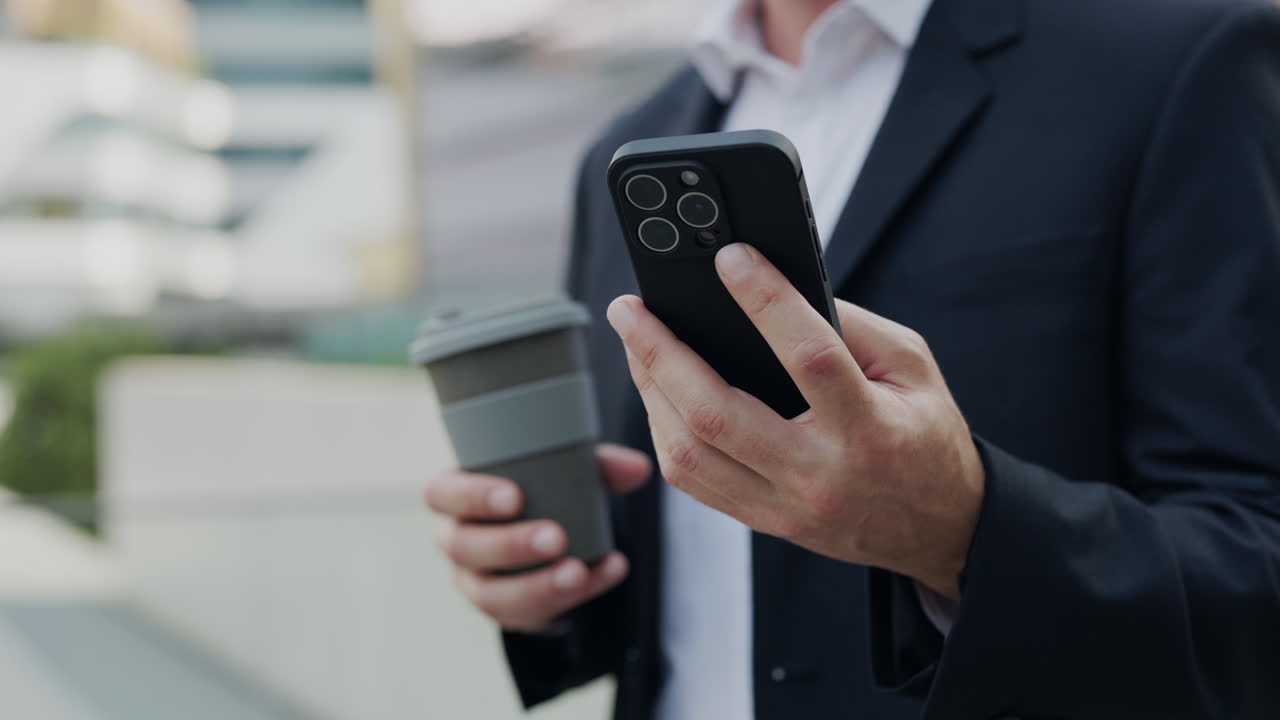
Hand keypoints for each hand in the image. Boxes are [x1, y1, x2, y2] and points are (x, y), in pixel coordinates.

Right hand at [425, 443, 650, 632]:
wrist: (545, 536)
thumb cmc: (542, 488)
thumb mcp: (564, 469)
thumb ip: (598, 465)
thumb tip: (637, 468)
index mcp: (455, 494)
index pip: (441, 494)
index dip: (472, 497)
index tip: (514, 496)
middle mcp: (456, 540)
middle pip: (466, 548)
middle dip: (512, 545)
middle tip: (556, 537)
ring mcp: (476, 582)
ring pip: (493, 593)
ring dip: (539, 584)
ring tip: (579, 572)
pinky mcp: (507, 610)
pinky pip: (533, 613)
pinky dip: (577, 595)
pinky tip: (608, 572)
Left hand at [606, 243, 983, 599]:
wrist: (938, 530)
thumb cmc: (923, 435)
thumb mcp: (912, 368)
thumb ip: (851, 326)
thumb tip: (774, 286)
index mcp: (869, 428)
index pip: (808, 356)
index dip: (765, 301)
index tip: (729, 258)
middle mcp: (819, 473)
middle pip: (717, 413)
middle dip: (661, 352)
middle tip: (629, 308)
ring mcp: (785, 506)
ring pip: (690, 452)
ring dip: (649, 391)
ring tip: (636, 343)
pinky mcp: (763, 521)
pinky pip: (693, 480)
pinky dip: (664, 430)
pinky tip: (657, 393)